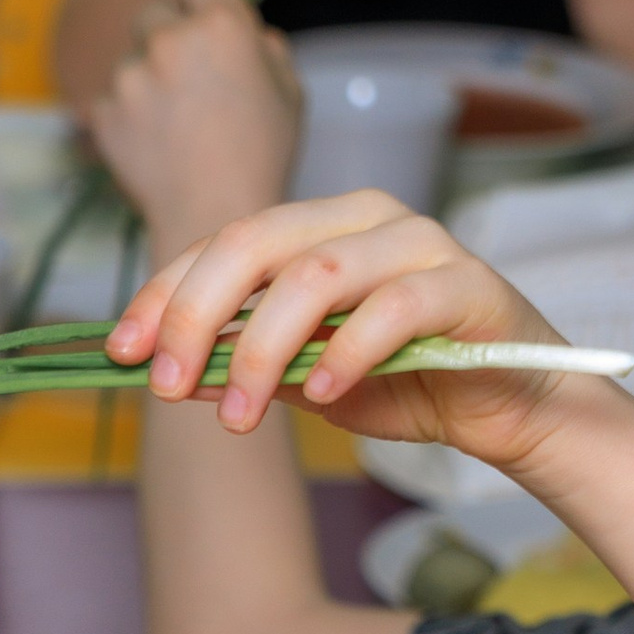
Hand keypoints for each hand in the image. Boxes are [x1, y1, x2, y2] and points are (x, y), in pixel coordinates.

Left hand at [89, 0, 302, 255]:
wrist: (215, 221)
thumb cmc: (263, 157)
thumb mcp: (289, 92)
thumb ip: (265, 46)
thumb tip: (248, 29)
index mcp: (222, 23)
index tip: (204, 20)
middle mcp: (170, 39)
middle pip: (153, 13)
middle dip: (166, 38)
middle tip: (185, 82)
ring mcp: (130, 77)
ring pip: (129, 61)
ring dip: (144, 82)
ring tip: (172, 127)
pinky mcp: (103, 114)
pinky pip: (109, 102)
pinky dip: (124, 120)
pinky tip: (152, 147)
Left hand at [109, 190, 608, 480]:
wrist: (512, 409)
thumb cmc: (410, 384)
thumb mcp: (311, 379)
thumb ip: (252, 364)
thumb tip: (172, 370)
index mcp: (321, 227)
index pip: (224, 242)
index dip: (165, 292)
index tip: (121, 351)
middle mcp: (367, 218)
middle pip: (258, 242)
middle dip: (198, 314)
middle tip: (168, 385)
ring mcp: (421, 243)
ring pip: (318, 274)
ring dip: (264, 349)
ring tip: (237, 415)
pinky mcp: (468, 284)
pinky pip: (395, 308)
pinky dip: (348, 351)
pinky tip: (322, 394)